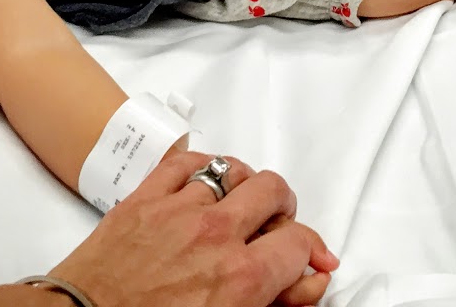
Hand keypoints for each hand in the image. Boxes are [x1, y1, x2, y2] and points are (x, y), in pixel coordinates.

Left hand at [48, 149, 339, 306]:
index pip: (299, 240)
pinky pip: (185, 162)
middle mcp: (217, 235)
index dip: (309, 250)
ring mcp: (179, 210)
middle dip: (281, 209)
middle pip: (273, 191)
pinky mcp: (145, 198)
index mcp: (242, 278)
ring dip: (243, 185)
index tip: (306, 260)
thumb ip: (278, 302)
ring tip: (239, 204)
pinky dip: (201, 167)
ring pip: (232, 169)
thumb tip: (311, 279)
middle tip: (275, 227)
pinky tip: (204, 182)